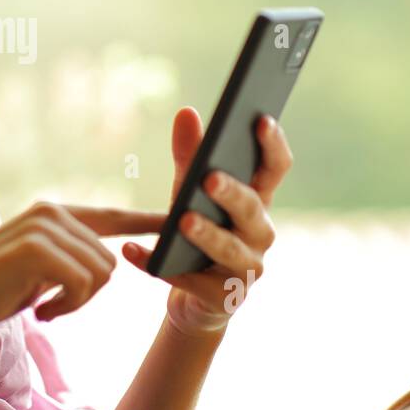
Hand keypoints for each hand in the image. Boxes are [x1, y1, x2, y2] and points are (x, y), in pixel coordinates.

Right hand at [0, 201, 166, 348]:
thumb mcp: (37, 272)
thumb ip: (69, 258)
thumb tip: (108, 262)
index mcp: (53, 214)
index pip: (112, 217)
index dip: (147, 221)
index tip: (176, 221)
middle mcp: (51, 212)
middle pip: (110, 262)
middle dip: (87, 295)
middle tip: (49, 306)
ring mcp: (43, 226)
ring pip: (100, 274)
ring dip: (75, 303)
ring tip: (40, 306)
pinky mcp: (36, 248)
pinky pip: (84, 284)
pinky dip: (66, 307)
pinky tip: (37, 313)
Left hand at [121, 107, 292, 338]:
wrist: (196, 297)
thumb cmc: (199, 232)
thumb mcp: (190, 191)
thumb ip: (190, 155)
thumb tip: (186, 112)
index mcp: (259, 201)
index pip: (276, 169)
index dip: (273, 145)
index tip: (261, 120)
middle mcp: (261, 233)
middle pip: (252, 209)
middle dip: (232, 194)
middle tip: (209, 178)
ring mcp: (248, 268)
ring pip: (229, 249)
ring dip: (206, 235)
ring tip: (180, 221)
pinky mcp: (224, 297)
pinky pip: (191, 281)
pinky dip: (160, 266)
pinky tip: (133, 253)